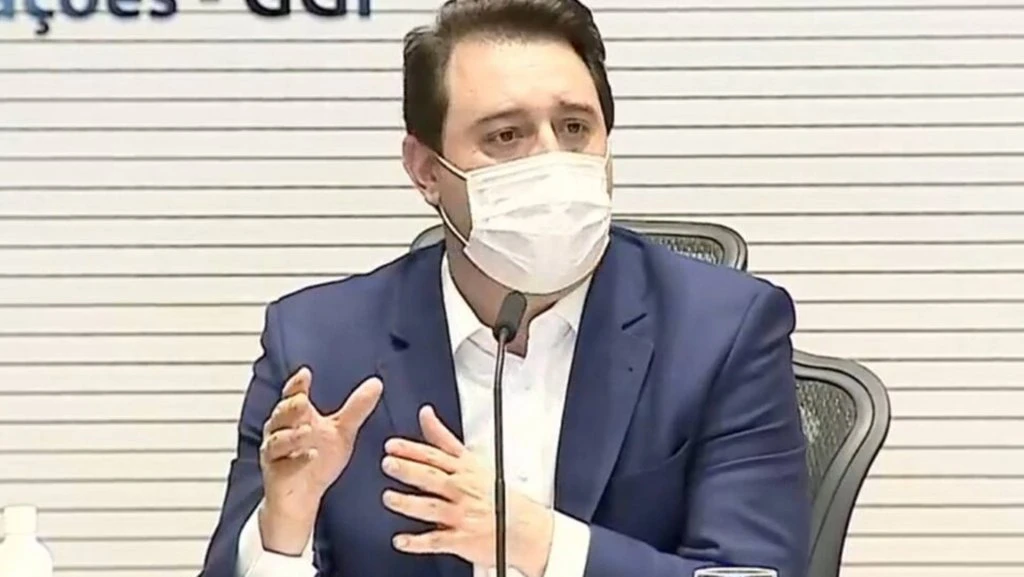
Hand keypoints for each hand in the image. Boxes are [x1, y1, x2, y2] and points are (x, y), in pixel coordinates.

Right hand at [259, 367, 382, 553]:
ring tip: (307, 429)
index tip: (305, 374)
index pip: (293, 395)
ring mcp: (275, 451)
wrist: (302, 496)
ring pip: (277, 438)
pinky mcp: (275, 472)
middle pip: (281, 414)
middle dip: (290, 406)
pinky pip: (283, 464)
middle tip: (302, 400)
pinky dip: (297, 458)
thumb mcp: (342, 431)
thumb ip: (356, 408)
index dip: (297, 384)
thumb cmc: (317, 460)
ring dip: (292, 434)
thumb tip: (376, 383)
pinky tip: (310, 455)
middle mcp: (281, 430)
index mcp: (296, 416)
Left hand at [380, 406, 553, 576]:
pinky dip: (418, 542)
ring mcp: (461, 514)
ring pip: (432, 507)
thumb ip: (443, 438)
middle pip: (433, 477)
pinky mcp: (461, 538)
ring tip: (389, 498)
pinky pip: (437, 540)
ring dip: (409, 503)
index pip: (436, 455)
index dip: (413, 449)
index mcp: (464, 469)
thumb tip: (425, 414)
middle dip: (410, 470)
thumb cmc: (494, 492)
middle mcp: (462, 490)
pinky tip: (400, 540)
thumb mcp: (471, 460)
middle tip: (389, 464)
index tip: (393, 445)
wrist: (522, 527)